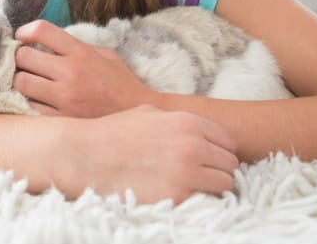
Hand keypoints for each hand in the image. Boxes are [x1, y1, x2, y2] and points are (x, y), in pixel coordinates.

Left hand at [13, 19, 157, 116]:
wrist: (137, 114)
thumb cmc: (120, 83)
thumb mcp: (104, 55)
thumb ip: (76, 46)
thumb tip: (47, 42)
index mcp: (81, 53)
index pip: (42, 31)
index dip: (24, 31)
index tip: (21, 36)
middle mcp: (71, 72)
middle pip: (24, 56)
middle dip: (19, 57)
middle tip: (24, 61)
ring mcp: (65, 98)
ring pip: (22, 83)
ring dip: (20, 80)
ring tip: (27, 81)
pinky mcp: (62, 119)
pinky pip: (30, 107)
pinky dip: (29, 102)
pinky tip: (37, 100)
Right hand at [55, 105, 239, 204]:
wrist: (86, 156)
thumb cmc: (113, 133)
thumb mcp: (148, 113)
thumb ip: (177, 120)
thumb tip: (196, 130)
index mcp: (187, 122)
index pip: (227, 140)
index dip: (220, 151)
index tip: (211, 159)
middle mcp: (192, 145)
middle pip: (230, 163)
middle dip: (219, 169)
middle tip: (203, 176)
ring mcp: (187, 172)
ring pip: (226, 184)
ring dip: (214, 187)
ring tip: (196, 188)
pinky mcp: (177, 197)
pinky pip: (207, 201)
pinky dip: (200, 201)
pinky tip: (183, 196)